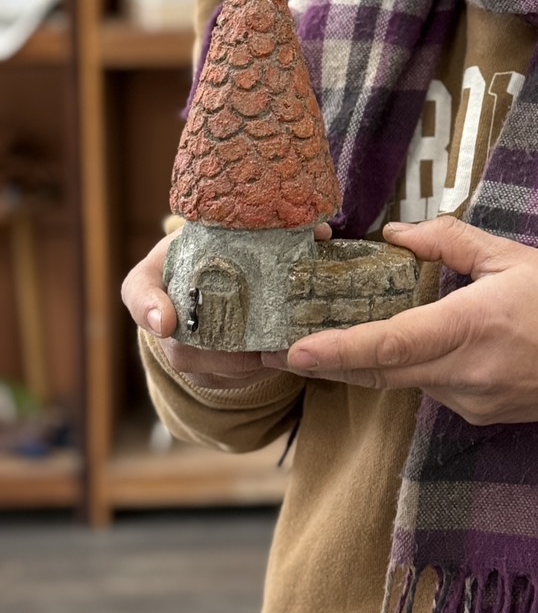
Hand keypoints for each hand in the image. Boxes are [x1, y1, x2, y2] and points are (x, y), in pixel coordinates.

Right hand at [121, 224, 331, 391]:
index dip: (149, 308)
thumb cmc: (221, 246)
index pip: (138, 292)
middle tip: (261, 343)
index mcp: (156, 274)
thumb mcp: (232, 232)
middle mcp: (161, 315)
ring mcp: (179, 349)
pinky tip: (283, 357)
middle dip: (222, 350)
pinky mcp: (204, 373)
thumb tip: (323, 233)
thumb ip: (271, 230)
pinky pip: (225, 382)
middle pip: (178, 346)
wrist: (214, 273)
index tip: (168, 321)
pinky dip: (255, 372)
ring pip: (204, 369)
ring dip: (245, 364)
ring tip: (282, 349)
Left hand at [283, 215, 537, 452]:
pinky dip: (419, 365)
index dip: (336, 349)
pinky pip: (436, 387)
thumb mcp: (513, 256)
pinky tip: (430, 341)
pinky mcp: (482, 415)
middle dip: (329, 361)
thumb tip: (398, 233)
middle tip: (279, 349)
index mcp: (470, 327)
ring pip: (407, 380)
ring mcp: (473, 401)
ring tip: (349, 330)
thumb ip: (450, 243)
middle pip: (380, 371)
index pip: (388, 343)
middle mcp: (465, 373)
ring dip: (378, 358)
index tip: (293, 351)